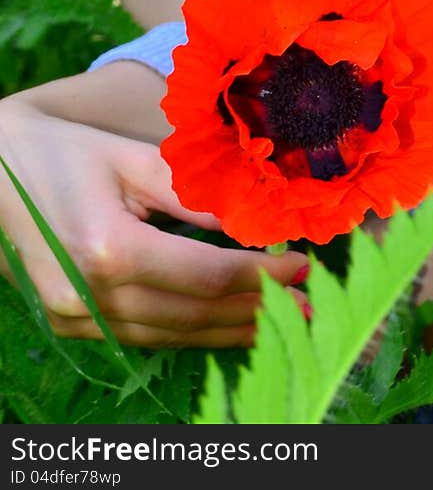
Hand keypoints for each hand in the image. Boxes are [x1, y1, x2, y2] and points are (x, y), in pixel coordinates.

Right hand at [0, 98, 309, 347]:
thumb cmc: (67, 153)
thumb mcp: (134, 161)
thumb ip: (196, 196)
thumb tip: (258, 223)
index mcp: (110, 247)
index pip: (208, 276)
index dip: (263, 276)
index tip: (305, 268)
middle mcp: (92, 295)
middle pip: (194, 315)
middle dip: (257, 311)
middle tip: (308, 306)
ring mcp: (76, 319)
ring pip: (171, 335)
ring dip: (228, 331)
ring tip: (278, 320)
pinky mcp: (70, 326)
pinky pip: (143, 336)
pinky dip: (188, 331)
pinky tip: (224, 322)